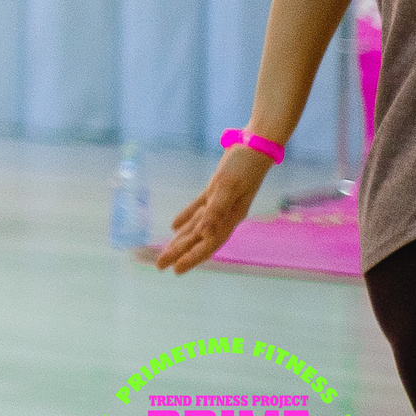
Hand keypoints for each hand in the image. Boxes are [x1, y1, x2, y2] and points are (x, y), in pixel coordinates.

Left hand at [154, 147, 273, 273]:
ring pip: (197, 226)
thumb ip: (215, 211)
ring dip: (181, 239)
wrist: (256, 145)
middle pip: (199, 239)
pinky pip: (198, 209)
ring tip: (165, 252)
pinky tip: (174, 227)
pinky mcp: (216, 190)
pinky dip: (186, 218)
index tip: (176, 270)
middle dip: (180, 253)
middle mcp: (225, 214)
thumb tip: (203, 234)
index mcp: (230, 217)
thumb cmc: (243, 166)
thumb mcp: (227, 188)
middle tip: (159, 265)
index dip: (192, 257)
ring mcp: (220, 202)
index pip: (208, 244)